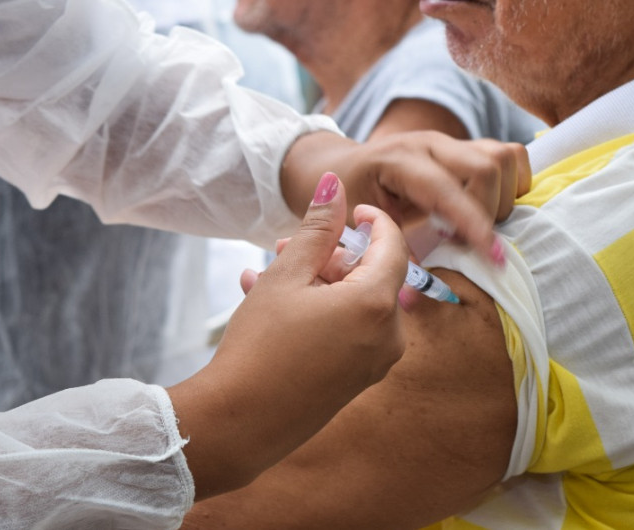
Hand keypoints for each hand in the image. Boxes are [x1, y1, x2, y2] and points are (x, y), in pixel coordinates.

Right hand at [168, 172, 407, 499]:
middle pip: (371, 276)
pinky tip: (268, 303)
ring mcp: (374, 363)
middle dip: (329, 256)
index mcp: (377, 305)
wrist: (240, 423)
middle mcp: (388, 337)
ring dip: (316, 284)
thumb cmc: (260, 346)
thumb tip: (336, 186)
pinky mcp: (356, 381)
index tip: (349, 209)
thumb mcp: (287, 275)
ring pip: (354, 304)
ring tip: (264, 274)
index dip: (372, 220)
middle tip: (287, 246)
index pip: (392, 245)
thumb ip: (317, 228)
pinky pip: (345, 332)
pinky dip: (317, 313)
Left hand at [281, 131, 530, 265]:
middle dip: (491, 210)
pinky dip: (511, 186)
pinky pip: (509, 157)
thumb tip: (414, 296)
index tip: (495, 259)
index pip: (446, 189)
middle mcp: (429, 143)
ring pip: (505, 157)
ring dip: (505, 197)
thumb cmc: (348, 201)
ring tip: (479, 226)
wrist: (341, 167)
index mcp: (398, 161)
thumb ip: (388, 256)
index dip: (474, 224)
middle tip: (472, 242)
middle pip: (487, 166)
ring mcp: (450, 142)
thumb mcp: (358, 230)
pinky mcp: (465, 147)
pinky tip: (488, 211)